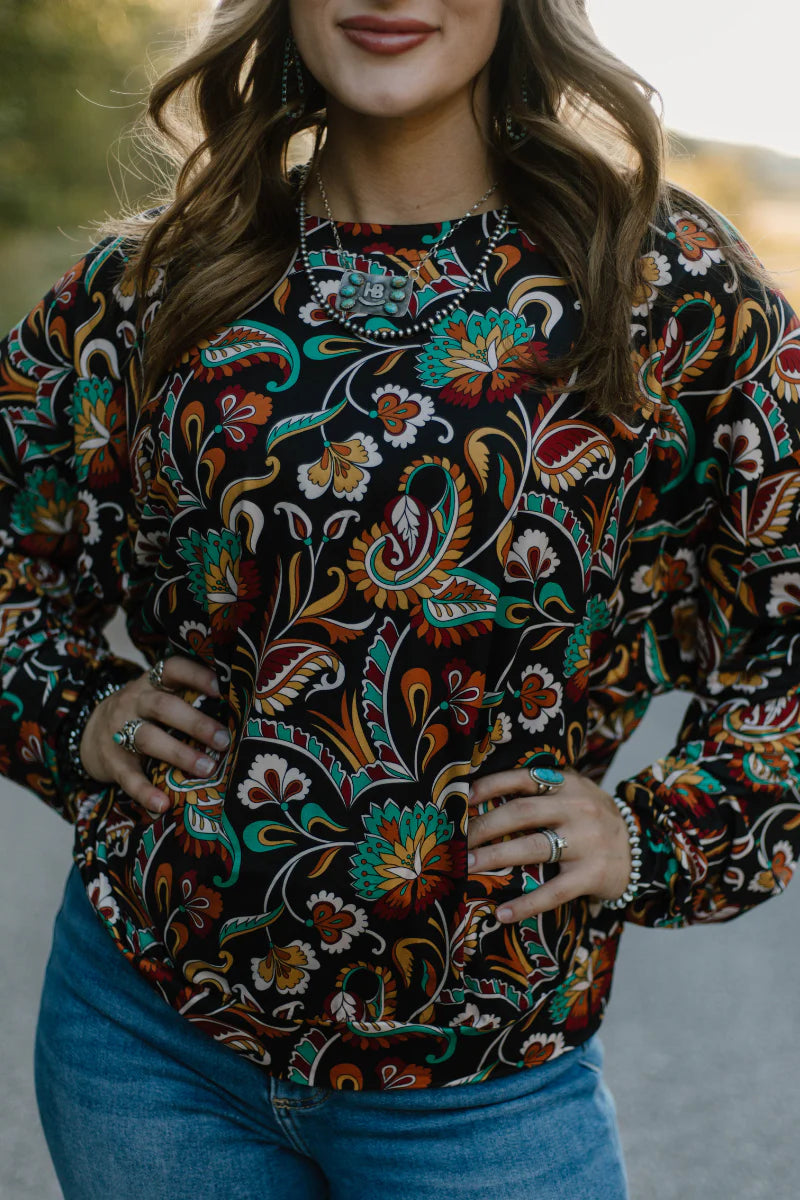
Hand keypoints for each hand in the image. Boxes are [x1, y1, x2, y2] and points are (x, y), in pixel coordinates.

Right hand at [80, 657, 229, 819]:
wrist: (89, 733)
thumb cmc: (143, 714)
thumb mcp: (158, 696)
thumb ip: (188, 697)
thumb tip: (240, 709)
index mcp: (151, 683)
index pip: (172, 669)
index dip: (195, 675)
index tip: (220, 688)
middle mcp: (133, 703)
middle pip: (163, 707)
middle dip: (195, 723)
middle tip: (223, 740)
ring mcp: (119, 732)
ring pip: (148, 739)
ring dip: (180, 754)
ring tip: (207, 769)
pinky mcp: (113, 763)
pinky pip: (128, 777)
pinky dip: (145, 792)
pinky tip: (163, 805)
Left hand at [467, 767, 631, 922]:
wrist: (643, 850)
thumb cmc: (593, 821)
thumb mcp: (575, 795)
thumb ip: (542, 792)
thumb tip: (483, 799)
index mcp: (568, 784)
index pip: (522, 778)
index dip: (489, 786)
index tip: (462, 799)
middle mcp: (577, 808)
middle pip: (520, 812)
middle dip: (483, 826)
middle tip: (457, 841)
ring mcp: (587, 842)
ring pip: (531, 848)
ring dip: (494, 858)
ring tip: (467, 867)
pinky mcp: (593, 875)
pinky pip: (553, 892)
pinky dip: (525, 904)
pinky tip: (502, 913)